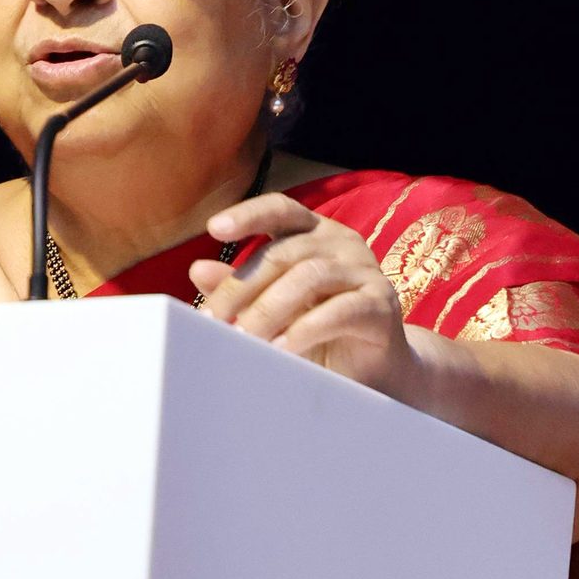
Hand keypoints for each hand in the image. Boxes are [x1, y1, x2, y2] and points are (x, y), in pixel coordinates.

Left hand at [189, 193, 419, 396]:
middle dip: (241, 287)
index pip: (280, 209)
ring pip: (309, 277)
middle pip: (282, 252)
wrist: (372, 368)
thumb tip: (198, 269)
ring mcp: (365, 271)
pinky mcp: (381, 305)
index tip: (214, 228)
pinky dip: (306, 329)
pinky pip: (340, 310)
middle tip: (212, 319)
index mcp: (312, 232)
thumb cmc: (315, 330)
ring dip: (269, 309)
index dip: (248, 215)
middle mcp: (341, 242)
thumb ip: (239, 287)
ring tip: (243, 338)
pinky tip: (282, 347)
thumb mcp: (272, 307)